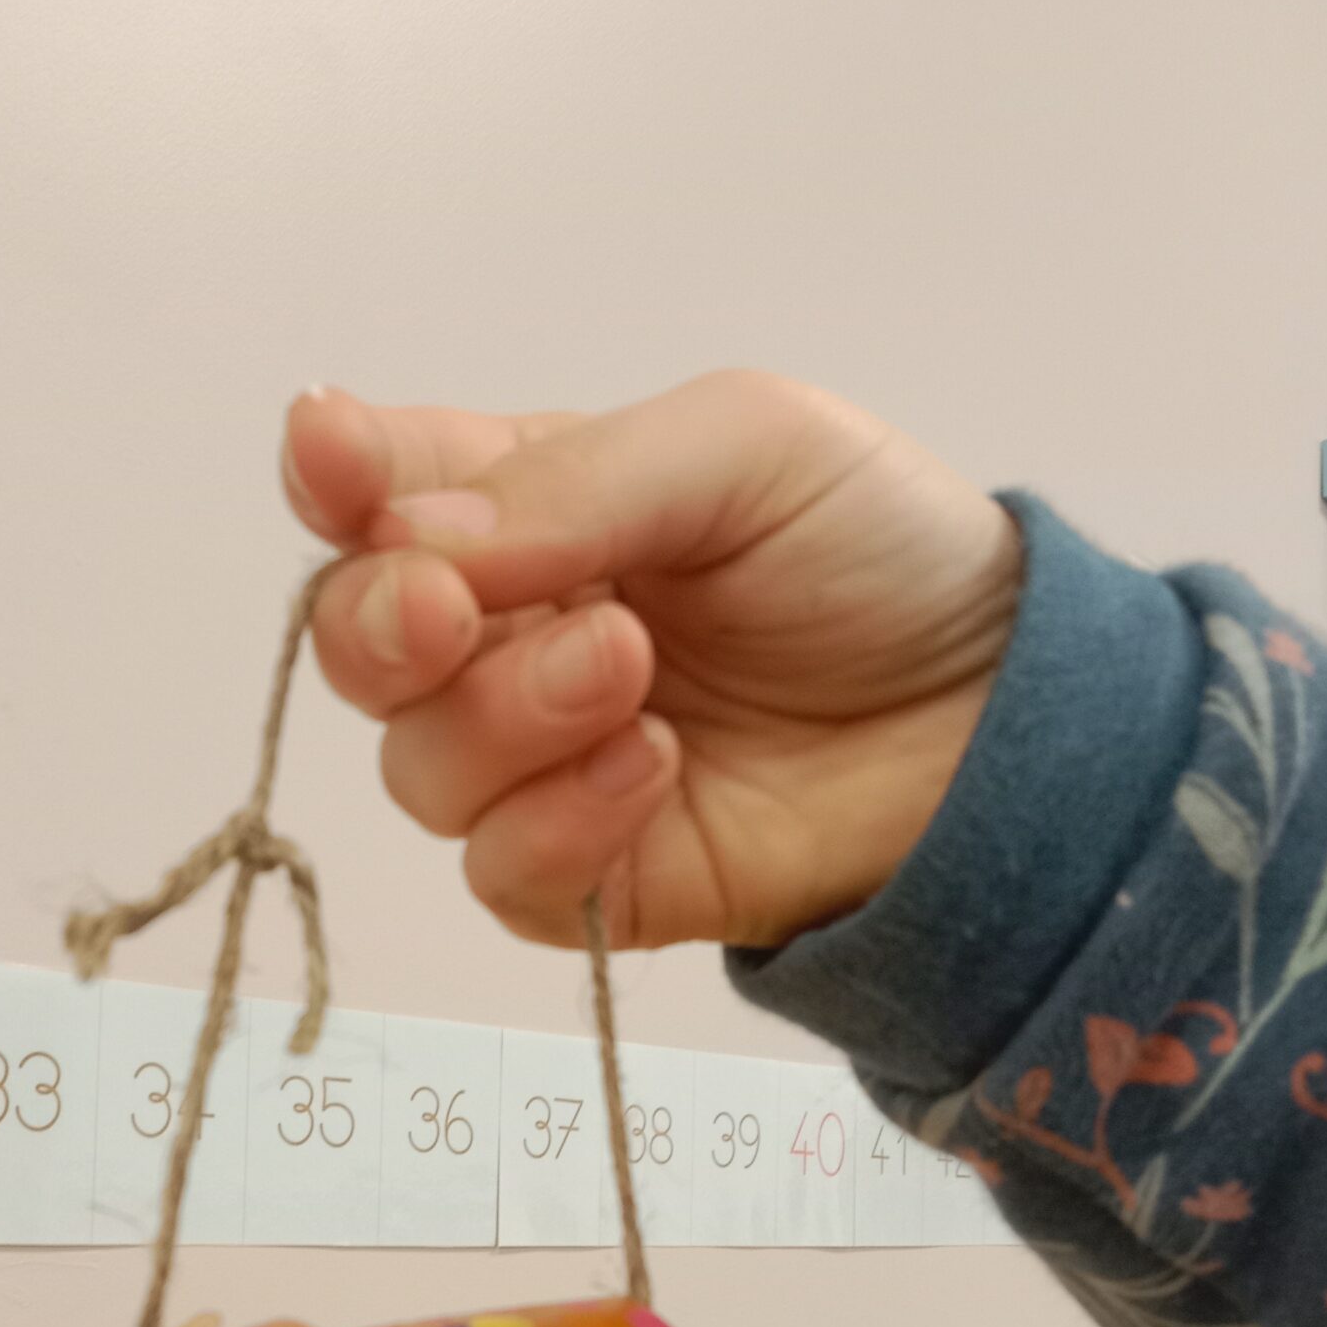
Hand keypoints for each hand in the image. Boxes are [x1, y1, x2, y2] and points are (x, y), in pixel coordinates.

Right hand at [282, 370, 1021, 951]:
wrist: (996, 713)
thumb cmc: (878, 553)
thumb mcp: (742, 448)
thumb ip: (573, 481)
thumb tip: (409, 539)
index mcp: (527, 508)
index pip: (378, 496)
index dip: (333, 480)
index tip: (330, 463)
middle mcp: (510, 637)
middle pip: (356, 648)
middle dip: (382, 625)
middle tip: (453, 611)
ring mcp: (541, 766)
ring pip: (420, 768)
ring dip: (507, 716)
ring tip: (634, 670)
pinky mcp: (591, 878)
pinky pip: (501, 871)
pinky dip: (560, 818)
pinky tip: (659, 765)